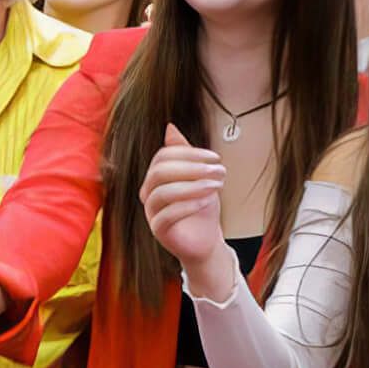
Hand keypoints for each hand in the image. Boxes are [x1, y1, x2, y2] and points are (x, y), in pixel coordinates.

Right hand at [144, 126, 236, 291]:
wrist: (206, 240)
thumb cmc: (201, 207)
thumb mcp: (198, 177)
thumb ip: (184, 155)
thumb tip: (169, 127)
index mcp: (156, 178)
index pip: (163, 157)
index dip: (189, 153)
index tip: (216, 158)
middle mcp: (149, 193)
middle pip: (160, 172)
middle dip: (192, 168)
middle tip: (219, 170)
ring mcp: (151, 213)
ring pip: (162, 193)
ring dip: (193, 186)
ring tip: (217, 185)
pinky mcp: (159, 231)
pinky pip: (166, 216)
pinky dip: (187, 206)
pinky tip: (207, 201)